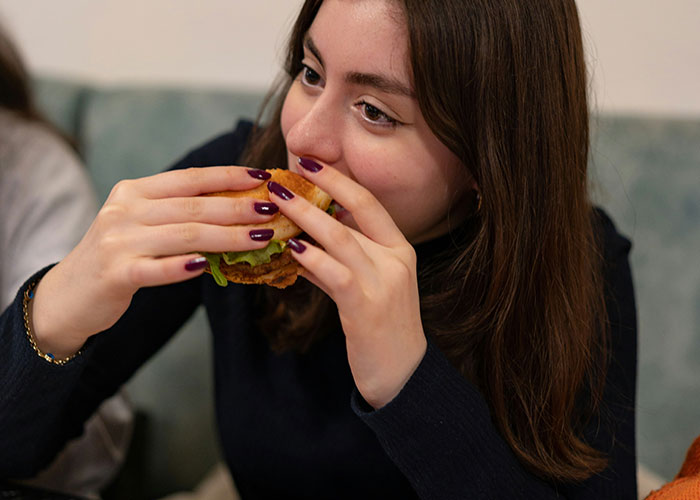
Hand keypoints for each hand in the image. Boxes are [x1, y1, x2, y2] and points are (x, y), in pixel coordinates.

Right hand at [32, 167, 277, 356]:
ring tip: (261, 237)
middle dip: (238, 206)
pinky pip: (157, 268)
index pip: (189, 178)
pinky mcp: (116, 274)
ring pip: (184, 235)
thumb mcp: (141, 225)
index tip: (261, 176)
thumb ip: (178, 216)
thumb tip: (238, 211)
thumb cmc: (117, 258)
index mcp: (133, 191)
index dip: (227, 176)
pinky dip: (184, 266)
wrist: (67, 296)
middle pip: (193, 207)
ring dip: (228, 236)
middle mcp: (124, 211)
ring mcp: (118, 242)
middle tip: (272, 208)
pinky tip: (209, 266)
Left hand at [268, 162, 426, 408]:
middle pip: (356, 210)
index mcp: (399, 249)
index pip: (368, 203)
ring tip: (277, 203)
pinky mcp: (367, 309)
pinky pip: (336, 275)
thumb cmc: (381, 330)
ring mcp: (385, 283)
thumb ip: (335, 264)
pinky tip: (290, 248)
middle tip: (282, 176)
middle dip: (318, 188)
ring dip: (306, 217)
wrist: (403, 376)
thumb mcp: (363, 288)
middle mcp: (397, 259)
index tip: (308, 164)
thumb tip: (299, 244)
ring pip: (342, 237)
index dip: (338, 180)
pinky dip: (312, 258)